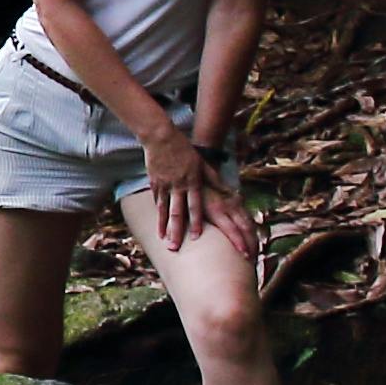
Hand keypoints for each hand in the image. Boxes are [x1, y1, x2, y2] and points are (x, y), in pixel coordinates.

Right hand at [142, 128, 250, 256]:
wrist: (161, 137)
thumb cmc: (185, 150)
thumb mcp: (202, 164)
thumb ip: (215, 180)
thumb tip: (231, 193)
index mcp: (192, 181)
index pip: (195, 206)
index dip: (196, 222)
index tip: (197, 237)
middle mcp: (178, 185)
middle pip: (178, 213)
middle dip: (177, 232)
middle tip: (175, 248)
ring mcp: (165, 185)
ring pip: (164, 210)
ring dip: (164, 227)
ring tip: (164, 241)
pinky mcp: (154, 183)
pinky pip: (157, 201)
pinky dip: (158, 214)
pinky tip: (158, 226)